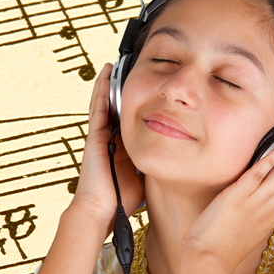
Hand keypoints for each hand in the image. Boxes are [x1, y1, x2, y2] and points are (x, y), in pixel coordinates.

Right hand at [68, 63, 144, 235]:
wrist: (104, 209)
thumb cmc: (123, 197)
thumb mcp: (147, 173)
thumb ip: (158, 161)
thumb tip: (178, 155)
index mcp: (122, 143)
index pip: (131, 115)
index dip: (138, 99)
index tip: (147, 85)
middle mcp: (110, 136)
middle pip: (117, 105)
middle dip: (123, 86)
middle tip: (131, 65)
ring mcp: (101, 135)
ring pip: (105, 101)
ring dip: (110, 82)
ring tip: (116, 63)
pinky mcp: (95, 136)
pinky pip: (98, 107)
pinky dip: (101, 89)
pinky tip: (106, 73)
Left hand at [181, 133, 273, 273]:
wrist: (208, 260)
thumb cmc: (224, 250)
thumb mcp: (250, 232)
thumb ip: (259, 216)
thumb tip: (261, 200)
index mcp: (272, 217)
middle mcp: (269, 209)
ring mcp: (254, 202)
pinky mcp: (237, 196)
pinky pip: (258, 175)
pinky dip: (270, 161)